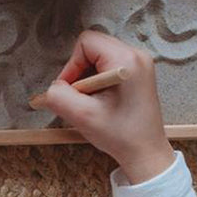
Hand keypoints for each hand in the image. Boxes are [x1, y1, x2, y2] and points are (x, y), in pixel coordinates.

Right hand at [43, 31, 175, 183]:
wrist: (146, 154)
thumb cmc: (121, 135)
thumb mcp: (82, 116)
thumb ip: (58, 96)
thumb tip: (50, 88)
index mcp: (126, 60)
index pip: (86, 43)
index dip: (72, 66)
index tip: (72, 91)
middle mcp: (136, 56)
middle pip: (93, 48)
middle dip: (80, 72)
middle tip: (82, 98)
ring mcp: (140, 65)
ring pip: (99, 58)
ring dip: (88, 79)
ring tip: (94, 103)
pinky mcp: (139, 75)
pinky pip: (109, 67)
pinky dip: (98, 83)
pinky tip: (103, 102)